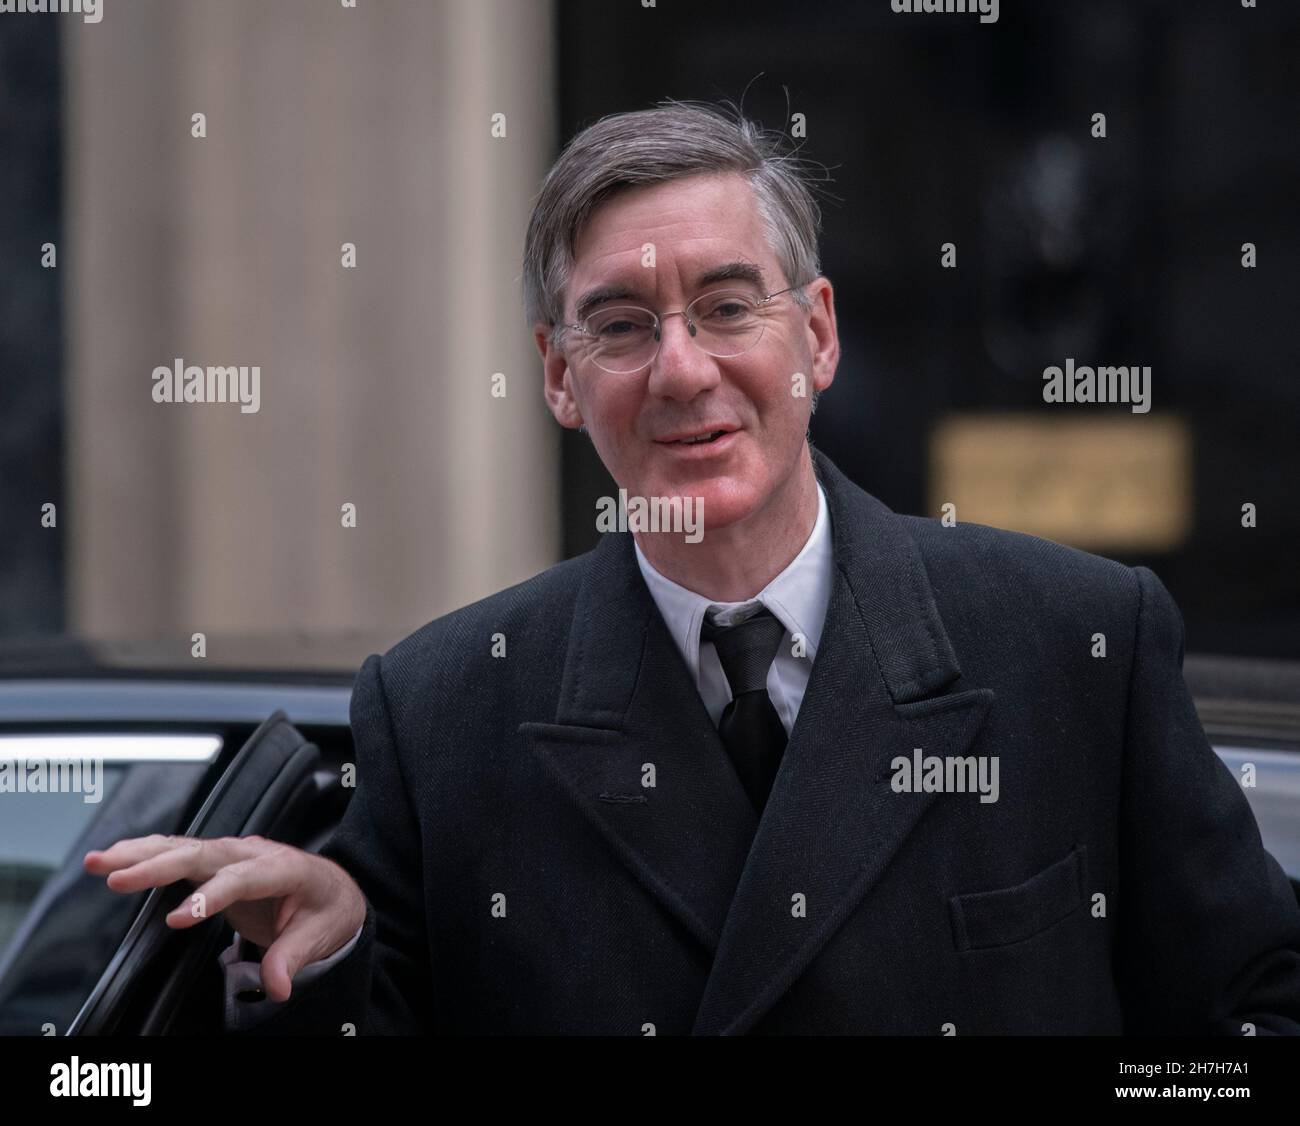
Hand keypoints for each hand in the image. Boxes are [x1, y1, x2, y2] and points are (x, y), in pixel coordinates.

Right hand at [84, 835, 365, 1001]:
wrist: (331, 887)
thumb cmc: (325, 908)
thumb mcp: (320, 933)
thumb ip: (293, 957)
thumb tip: (276, 987)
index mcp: (283, 868)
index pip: (243, 879)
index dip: (209, 897)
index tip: (175, 920)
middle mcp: (253, 853)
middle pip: (203, 855)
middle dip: (158, 865)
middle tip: (118, 879)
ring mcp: (233, 852)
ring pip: (183, 847)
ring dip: (139, 853)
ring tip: (99, 862)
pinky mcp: (217, 859)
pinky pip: (178, 852)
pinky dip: (145, 852)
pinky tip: (115, 856)